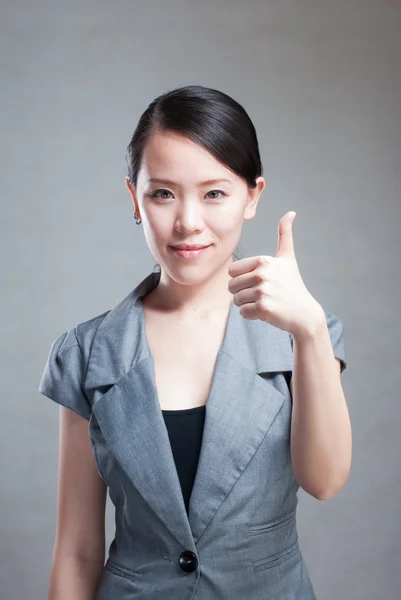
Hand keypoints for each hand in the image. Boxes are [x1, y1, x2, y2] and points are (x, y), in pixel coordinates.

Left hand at [227, 211, 323, 337]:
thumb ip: (285, 235)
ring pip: (236, 300)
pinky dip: (251, 315)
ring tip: (263, 302)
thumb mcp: (288, 258)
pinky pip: (243, 312)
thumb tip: (290, 213)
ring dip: (246, 304)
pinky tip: (265, 312)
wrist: (304, 313)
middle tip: (261, 294)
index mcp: (263, 261)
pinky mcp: (263, 309)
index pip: (232, 271)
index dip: (241, 279)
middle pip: (231, 286)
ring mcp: (263, 292)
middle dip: (242, 293)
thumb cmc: (293, 284)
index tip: (258, 282)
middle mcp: (262, 275)